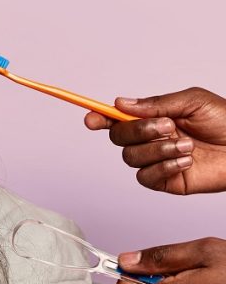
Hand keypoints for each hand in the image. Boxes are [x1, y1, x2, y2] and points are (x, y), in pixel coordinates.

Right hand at [84, 88, 225, 194]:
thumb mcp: (192, 101)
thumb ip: (156, 103)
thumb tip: (121, 104)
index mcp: (154, 118)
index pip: (118, 118)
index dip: (100, 118)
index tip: (92, 119)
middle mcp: (151, 139)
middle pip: (119, 138)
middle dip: (138, 131)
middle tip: (166, 126)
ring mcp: (156, 160)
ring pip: (131, 158)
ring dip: (158, 149)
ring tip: (187, 145)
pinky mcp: (165, 181)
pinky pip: (145, 177)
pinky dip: (164, 167)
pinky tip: (185, 161)